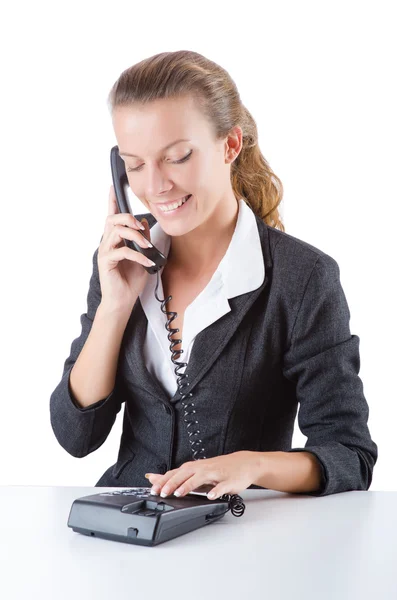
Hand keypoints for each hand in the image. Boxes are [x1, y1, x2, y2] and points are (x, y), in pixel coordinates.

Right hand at [97, 185, 153, 312]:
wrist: (123, 301)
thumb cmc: (131, 280)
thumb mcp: (143, 256)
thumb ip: (143, 240)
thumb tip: (143, 223)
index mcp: (115, 239)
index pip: (112, 216)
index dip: (112, 201)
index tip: (113, 187)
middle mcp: (107, 242)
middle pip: (113, 219)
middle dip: (127, 218)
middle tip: (139, 226)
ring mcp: (105, 252)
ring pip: (116, 231)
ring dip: (135, 236)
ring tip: (146, 246)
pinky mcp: (106, 262)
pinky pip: (122, 252)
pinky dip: (138, 256)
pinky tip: (147, 262)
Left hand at [145, 451, 260, 499]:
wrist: (244, 464)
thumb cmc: (218, 469)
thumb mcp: (195, 473)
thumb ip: (176, 477)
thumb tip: (155, 479)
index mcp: (194, 468)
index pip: (175, 473)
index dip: (163, 481)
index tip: (152, 489)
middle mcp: (203, 469)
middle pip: (185, 474)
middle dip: (172, 483)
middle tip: (162, 492)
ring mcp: (216, 474)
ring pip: (200, 478)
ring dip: (188, 485)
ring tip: (179, 493)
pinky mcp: (228, 481)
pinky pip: (222, 486)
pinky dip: (216, 491)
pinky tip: (210, 496)